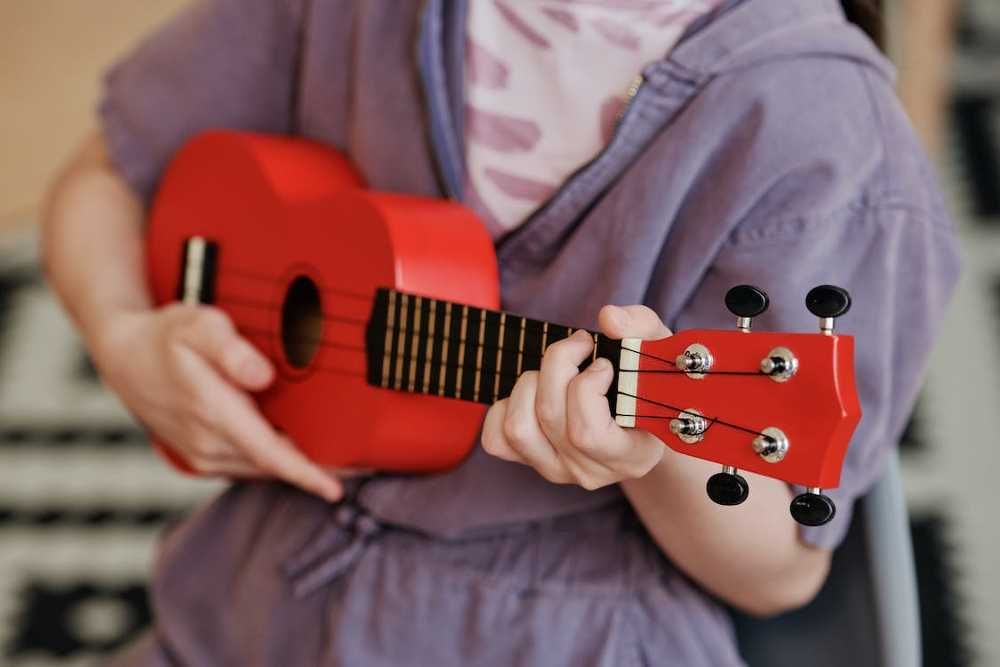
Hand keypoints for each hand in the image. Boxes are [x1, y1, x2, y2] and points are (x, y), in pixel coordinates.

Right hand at [92, 304, 342, 501]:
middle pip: (271, 465)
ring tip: (332, 459)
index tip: (335, 489)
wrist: (123, 357)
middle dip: (311, 468)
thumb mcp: (198, 326)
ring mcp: (200, 455)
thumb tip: (264, 377)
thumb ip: (231, 349)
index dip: (304, 473)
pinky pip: (245, 466)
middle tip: (358, 465)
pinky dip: (271, 462)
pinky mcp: (199, 458)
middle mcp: (205, 442)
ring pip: (259, 468)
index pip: (268, 453)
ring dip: (292, 466)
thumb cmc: (165, 338)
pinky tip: (292, 450)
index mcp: (211, 412)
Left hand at [481, 305, 671, 489]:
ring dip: (531, 382)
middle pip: (550, 415)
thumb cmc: (646, 381)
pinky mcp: (529, 462)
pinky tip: (535, 393)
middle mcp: (592, 472)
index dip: (587, 388)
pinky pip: (497, 439)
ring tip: (557, 370)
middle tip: (580, 344)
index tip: (604, 364)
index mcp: (631, 456)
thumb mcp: (656, 351)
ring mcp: (558, 470)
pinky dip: (507, 406)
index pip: (588, 434)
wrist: (636, 417)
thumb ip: (640, 328)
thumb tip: (608, 318)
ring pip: (519, 427)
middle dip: (559, 363)